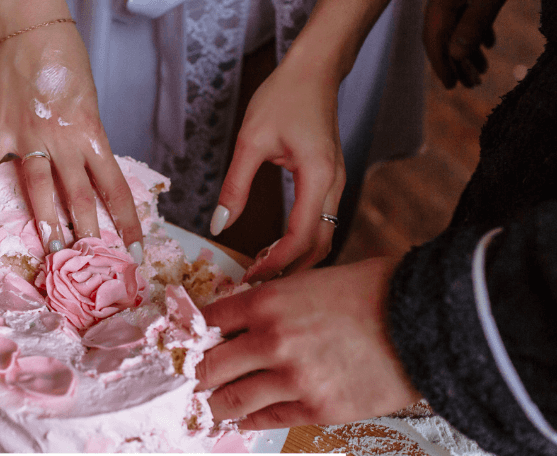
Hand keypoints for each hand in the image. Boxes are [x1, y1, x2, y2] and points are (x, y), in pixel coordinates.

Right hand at [0, 9, 142, 256]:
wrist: (33, 30)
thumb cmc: (66, 65)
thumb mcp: (89, 106)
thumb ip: (86, 143)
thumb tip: (88, 179)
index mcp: (92, 134)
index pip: (115, 188)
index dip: (127, 222)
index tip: (135, 251)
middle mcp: (63, 140)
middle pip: (80, 196)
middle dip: (88, 233)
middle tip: (91, 264)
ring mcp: (28, 135)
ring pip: (39, 187)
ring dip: (45, 221)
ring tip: (50, 250)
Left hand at [196, 258, 421, 428]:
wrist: (428, 323)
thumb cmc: (374, 293)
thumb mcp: (311, 282)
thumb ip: (272, 304)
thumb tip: (240, 324)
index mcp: (268, 302)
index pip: (208, 321)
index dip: (193, 334)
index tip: (186, 344)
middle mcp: (272, 341)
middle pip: (208, 366)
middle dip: (195, 374)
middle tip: (189, 381)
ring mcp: (294, 379)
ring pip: (229, 401)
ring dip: (213, 405)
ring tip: (206, 406)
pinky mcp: (317, 409)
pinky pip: (266, 420)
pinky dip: (248, 419)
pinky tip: (241, 418)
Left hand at [212, 50, 346, 281]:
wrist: (314, 70)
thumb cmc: (283, 97)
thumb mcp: (251, 140)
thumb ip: (235, 186)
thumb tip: (219, 226)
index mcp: (318, 176)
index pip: (301, 235)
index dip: (277, 262)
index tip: (251, 277)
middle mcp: (335, 185)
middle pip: (321, 244)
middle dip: (291, 269)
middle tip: (256, 284)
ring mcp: (337, 184)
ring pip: (325, 236)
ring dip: (297, 259)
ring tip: (262, 270)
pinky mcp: (332, 182)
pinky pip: (322, 223)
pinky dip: (301, 242)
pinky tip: (274, 248)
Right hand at [423, 0, 506, 88]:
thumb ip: (473, 23)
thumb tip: (455, 56)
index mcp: (441, 2)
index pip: (434, 39)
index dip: (441, 65)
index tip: (451, 86)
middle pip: (443, 37)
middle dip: (456, 62)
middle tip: (471, 85)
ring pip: (456, 28)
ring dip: (470, 51)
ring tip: (484, 69)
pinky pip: (467, 16)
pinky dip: (476, 33)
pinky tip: (489, 44)